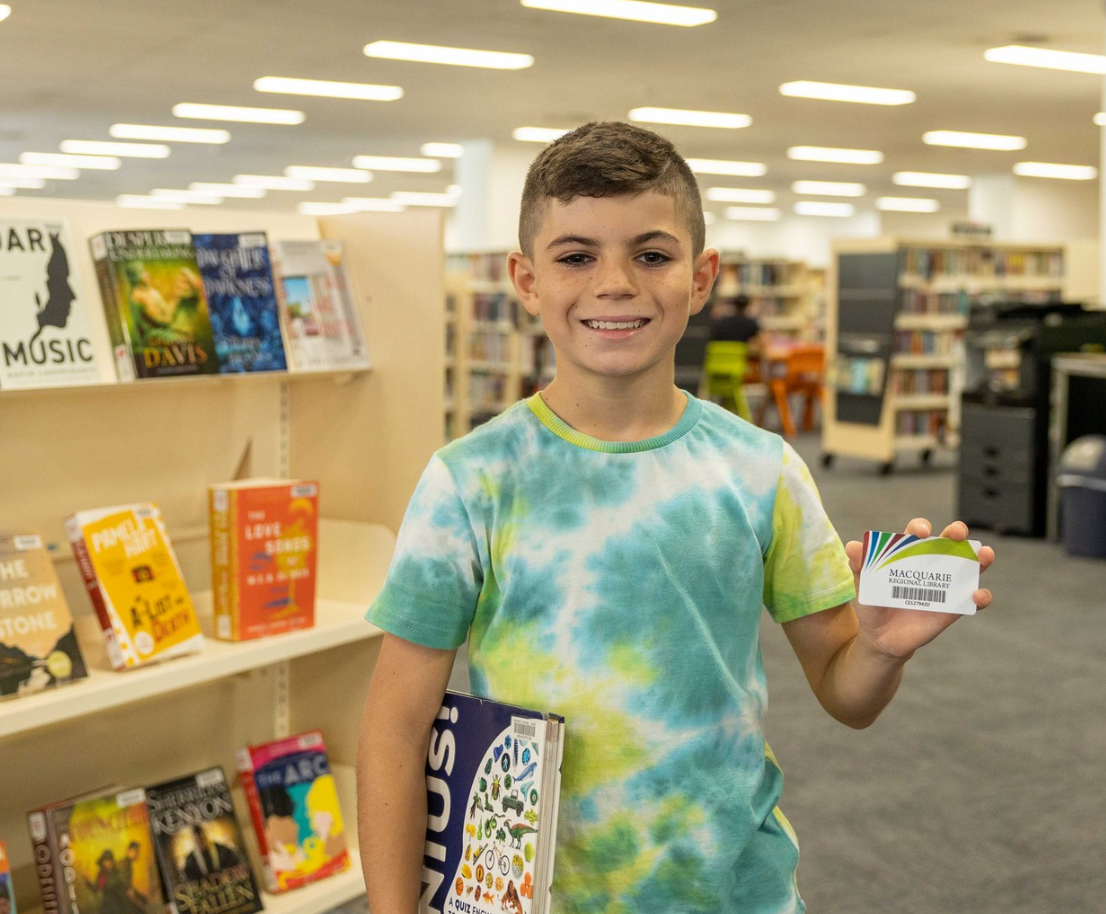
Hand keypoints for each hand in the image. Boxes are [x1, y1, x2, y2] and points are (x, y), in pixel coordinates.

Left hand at [844, 518, 994, 659]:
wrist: (881, 638)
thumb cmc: (873, 604)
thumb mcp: (863, 585)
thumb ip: (859, 566)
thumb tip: (853, 546)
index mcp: (907, 554)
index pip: (917, 534)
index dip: (920, 528)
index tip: (920, 532)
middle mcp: (930, 565)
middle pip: (948, 542)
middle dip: (956, 532)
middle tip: (957, 533)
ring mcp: (944, 585)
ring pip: (968, 565)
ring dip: (979, 558)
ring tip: (984, 555)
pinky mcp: (953, 607)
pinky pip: (972, 599)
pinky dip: (980, 596)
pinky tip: (977, 595)